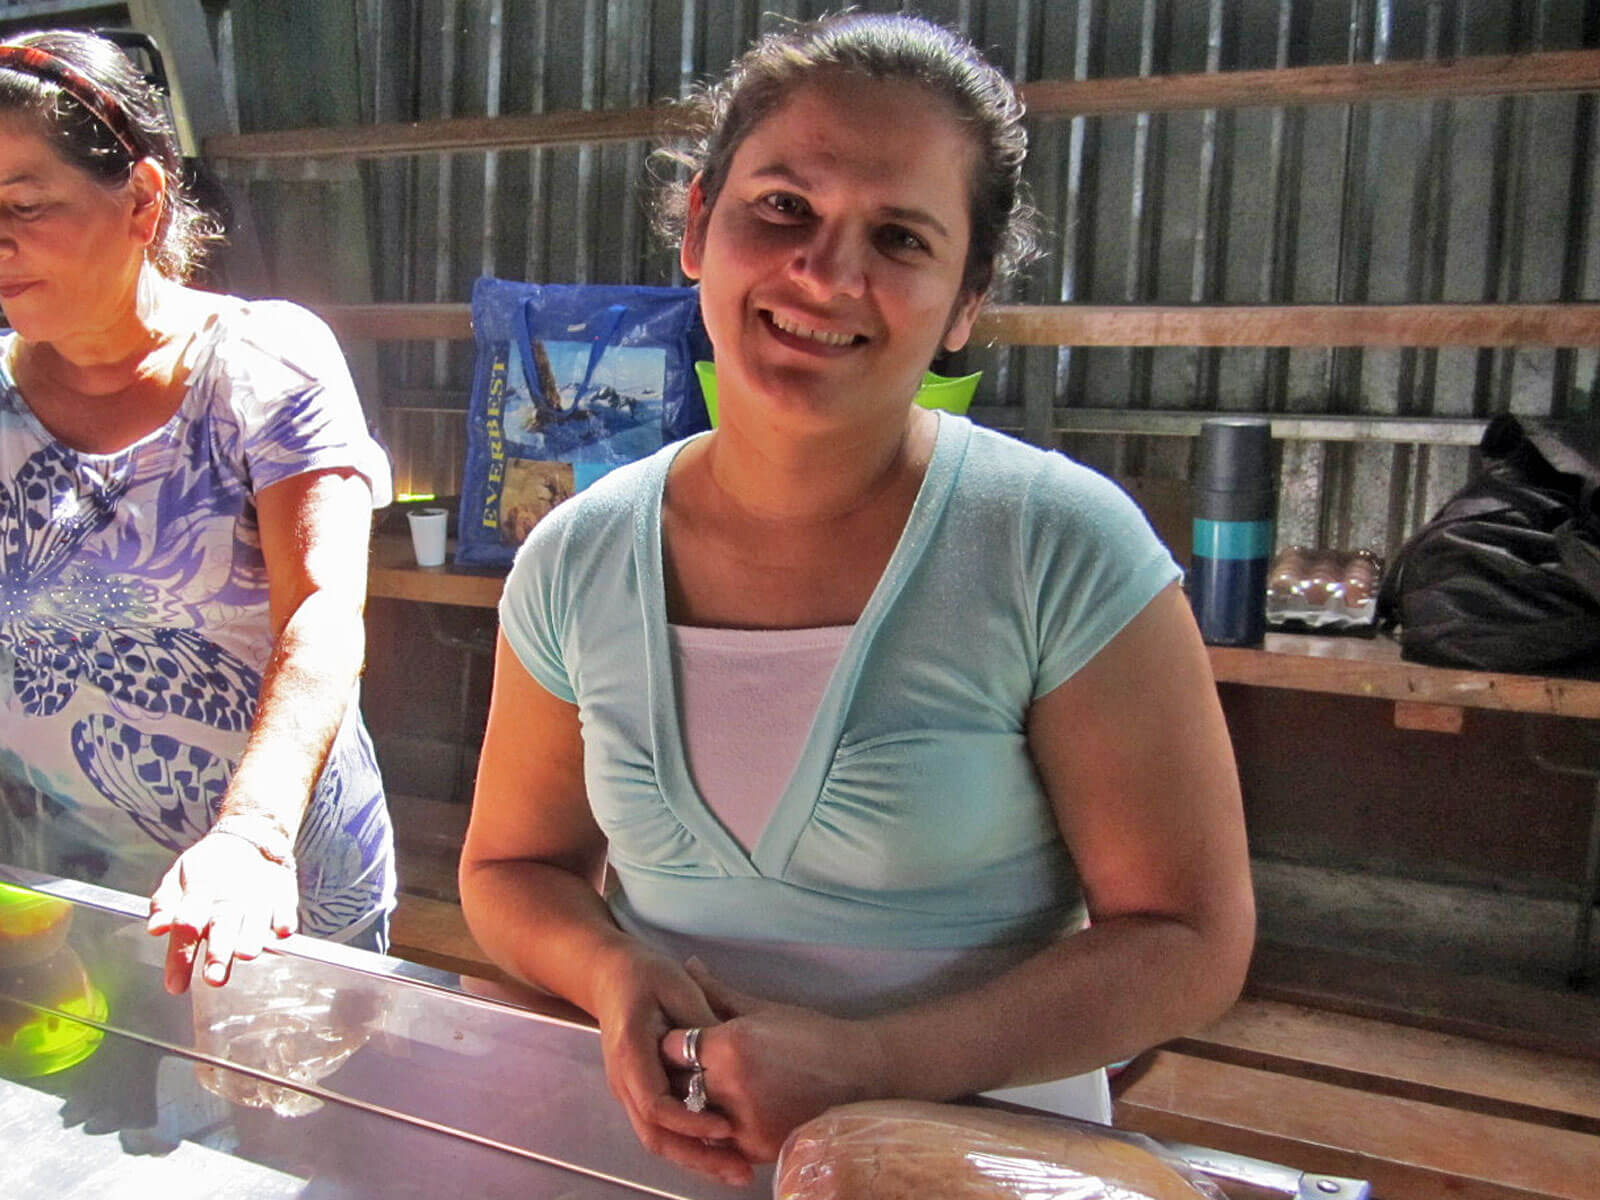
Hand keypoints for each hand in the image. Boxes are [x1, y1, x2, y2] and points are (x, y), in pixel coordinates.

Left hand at [145, 831, 298, 993]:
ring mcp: (257, 891)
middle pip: (222, 923)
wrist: (250, 838)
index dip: (180, 955)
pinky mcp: (283, 890)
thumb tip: (156, 929)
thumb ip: (165, 903)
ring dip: (251, 936)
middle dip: (218, 950)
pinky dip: (283, 917)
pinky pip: (285, 905)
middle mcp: (228, 893)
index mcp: (198, 890)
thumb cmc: (208, 867)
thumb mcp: (178, 877)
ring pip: (254, 917)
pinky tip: (281, 931)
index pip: (186, 923)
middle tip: (213, 979)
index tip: (175, 986)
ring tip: (246, 955)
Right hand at [586, 942, 752, 1186]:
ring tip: (737, 1171)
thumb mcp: (678, 985)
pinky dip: (690, 1145)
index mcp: (631, 1052)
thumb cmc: (645, 974)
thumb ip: (702, 1022)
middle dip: (699, 1157)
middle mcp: (624, 1080)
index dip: (690, 1121)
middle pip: (655, 1135)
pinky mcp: (640, 1093)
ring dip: (697, 1159)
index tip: (726, 1127)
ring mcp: (629, 1091)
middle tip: (740, 1170)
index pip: (655, 1104)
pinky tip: (722, 1152)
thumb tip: (731, 1055)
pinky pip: (662, 1129)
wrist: (610, 975)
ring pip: (658, 1139)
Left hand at [660, 959, 891, 1162]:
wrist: (859, 1074)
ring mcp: (744, 1122)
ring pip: (694, 1116)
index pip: (671, 1047)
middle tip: (690, 1065)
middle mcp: (731, 1085)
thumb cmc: (812, 1034)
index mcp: (730, 1044)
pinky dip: (717, 1127)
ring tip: (711, 1088)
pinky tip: (729, 1110)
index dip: (673, 1043)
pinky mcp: (757, 1148)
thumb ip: (717, 992)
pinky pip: (719, 1139)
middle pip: (678, 1083)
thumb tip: (688, 963)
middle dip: (679, 1074)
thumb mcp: (762, 1009)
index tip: (682, 1039)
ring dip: (694, 1104)